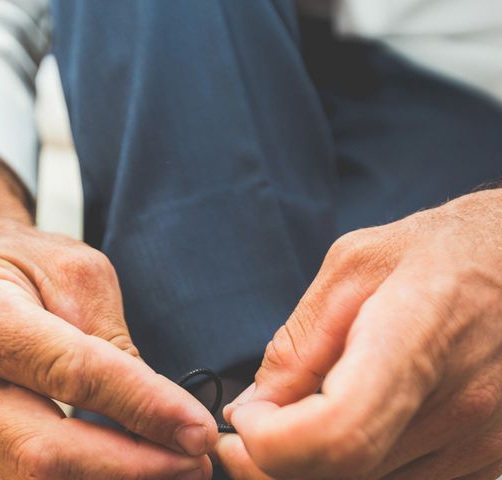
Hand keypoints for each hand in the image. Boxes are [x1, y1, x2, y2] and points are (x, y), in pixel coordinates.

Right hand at [0, 143, 216, 478]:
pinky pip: (34, 474)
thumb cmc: (28, 262)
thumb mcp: (79, 272)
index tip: (196, 427)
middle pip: (44, 449)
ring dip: (115, 478)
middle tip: (194, 461)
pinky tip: (137, 466)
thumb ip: (111, 339)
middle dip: (130, 465)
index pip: (68, 372)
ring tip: (177, 467)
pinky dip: (91, 475)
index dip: (139, 405)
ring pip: (37, 475)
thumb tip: (157, 412)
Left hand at [217, 189, 501, 479]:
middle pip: (343, 474)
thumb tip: (254, 406)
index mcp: (414, 340)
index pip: (338, 431)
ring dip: (311, 467)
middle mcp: (457, 406)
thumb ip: (299, 342)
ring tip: (290, 419)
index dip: (274, 441)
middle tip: (245, 429)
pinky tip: (339, 428)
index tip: (246, 417)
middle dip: (271, 462)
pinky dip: (354, 469)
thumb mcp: (353, 267)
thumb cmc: (436, 253)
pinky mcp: (487, 458)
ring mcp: (479, 442)